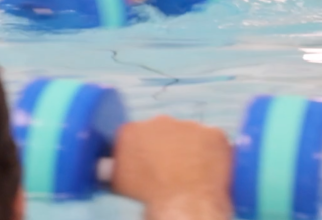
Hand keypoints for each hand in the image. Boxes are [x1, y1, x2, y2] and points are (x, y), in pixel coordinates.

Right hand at [111, 116, 231, 219]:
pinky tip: (211, 168)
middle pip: (162, 130)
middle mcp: (157, 120)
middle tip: (171, 167)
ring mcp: (188, 125)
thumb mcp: (118, 182)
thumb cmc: (148, 195)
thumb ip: (114, 165)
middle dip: (166, 144)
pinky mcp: (214, 133)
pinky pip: (213, 139)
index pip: (135, 134)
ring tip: (193, 170)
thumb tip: (109, 164)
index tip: (148, 163)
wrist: (182, 202)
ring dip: (190, 146)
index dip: (142, 149)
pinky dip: (213, 151)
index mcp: (130, 130)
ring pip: (189, 133)